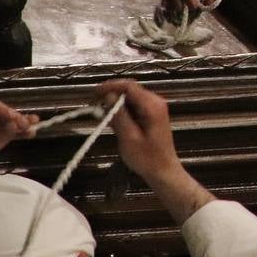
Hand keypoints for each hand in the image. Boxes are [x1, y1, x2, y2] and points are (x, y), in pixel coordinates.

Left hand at [0, 97, 37, 199]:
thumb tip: (16, 123)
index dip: (2, 109)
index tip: (17, 119)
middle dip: (12, 116)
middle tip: (28, 124)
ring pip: (0, 118)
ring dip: (16, 122)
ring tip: (35, 125)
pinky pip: (0, 128)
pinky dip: (13, 130)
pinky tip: (28, 133)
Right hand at [97, 79, 213, 222]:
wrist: (163, 170)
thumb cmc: (146, 157)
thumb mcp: (128, 137)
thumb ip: (119, 115)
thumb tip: (108, 96)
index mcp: (152, 105)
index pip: (129, 86)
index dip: (110, 86)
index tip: (93, 93)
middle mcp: (155, 102)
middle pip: (130, 90)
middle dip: (111, 94)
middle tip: (93, 104)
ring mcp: (155, 108)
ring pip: (131, 98)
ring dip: (115, 103)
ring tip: (100, 113)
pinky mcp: (152, 115)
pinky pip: (134, 106)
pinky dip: (122, 110)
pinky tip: (112, 120)